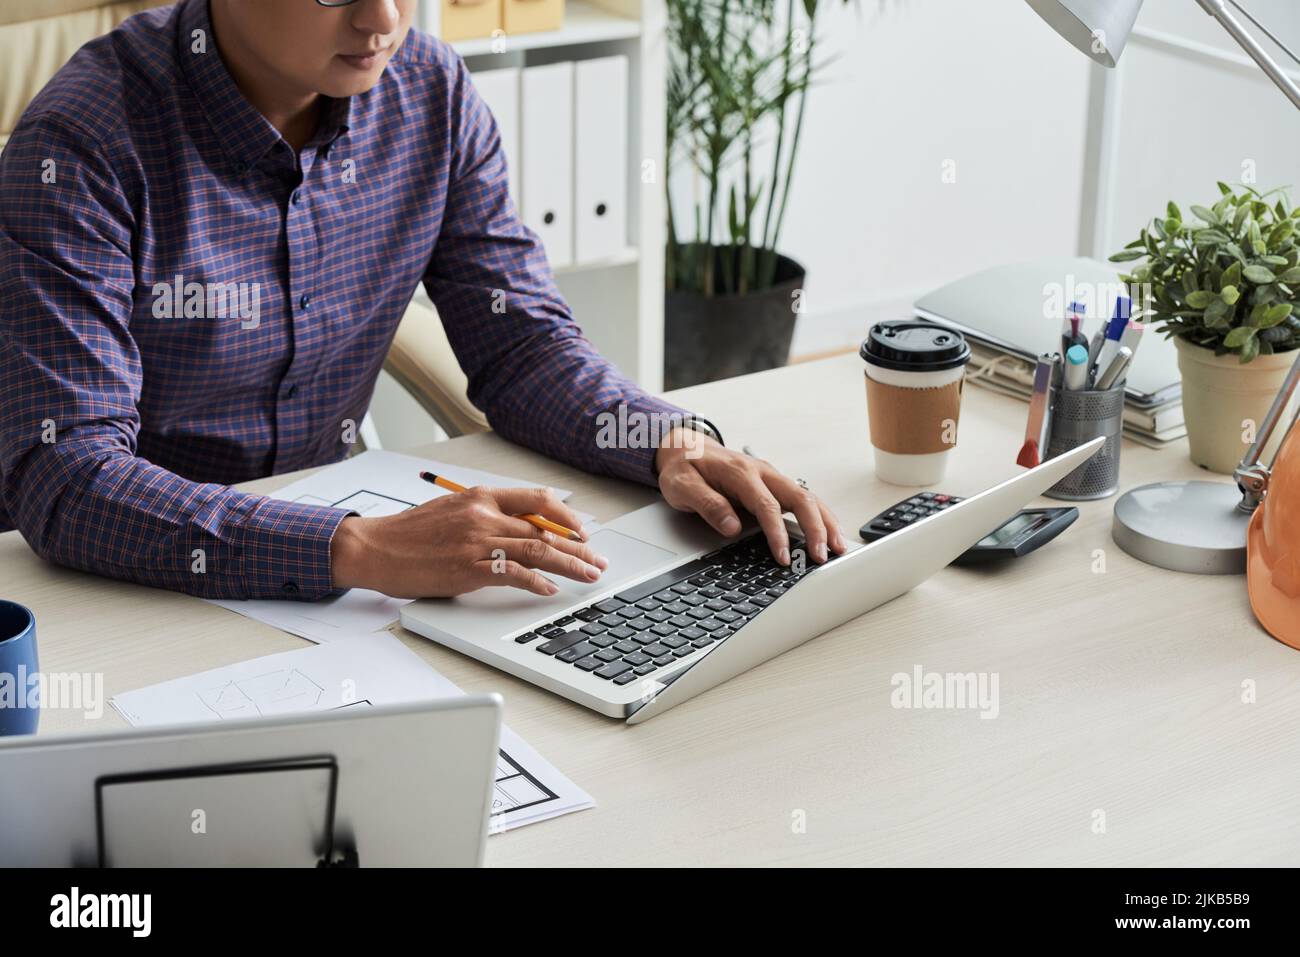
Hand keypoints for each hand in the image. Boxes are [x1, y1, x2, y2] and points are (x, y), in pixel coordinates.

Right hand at [330, 486, 607, 598]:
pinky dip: (537, 582)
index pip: (537, 500)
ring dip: (569, 564)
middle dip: (577, 547)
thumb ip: (486, 514)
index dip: (566, 517)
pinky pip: (514, 574)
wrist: (374, 547)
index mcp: (481, 496)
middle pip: (544, 529)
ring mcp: (477, 542)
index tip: (581, 531)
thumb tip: (522, 528)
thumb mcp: (452, 510)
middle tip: (597, 560)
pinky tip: (550, 589)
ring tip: (588, 575)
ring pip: (537, 550)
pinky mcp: (469, 569)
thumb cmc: (410, 533)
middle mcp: (483, 515)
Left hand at [654, 427, 846, 565]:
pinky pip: (802, 499)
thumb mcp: (682, 486)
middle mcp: (762, 472)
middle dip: (815, 528)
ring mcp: (771, 478)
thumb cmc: (684, 467)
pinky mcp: (773, 485)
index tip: (783, 556)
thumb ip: (707, 504)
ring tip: (837, 548)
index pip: (767, 506)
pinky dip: (819, 516)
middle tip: (822, 556)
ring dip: (825, 523)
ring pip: (808, 498)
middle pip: (800, 498)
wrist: (685, 447)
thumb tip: (732, 527)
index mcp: (741, 472)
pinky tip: (828, 533)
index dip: (778, 534)